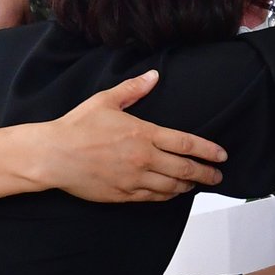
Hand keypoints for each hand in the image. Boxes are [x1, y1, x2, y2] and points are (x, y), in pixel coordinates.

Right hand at [36, 71, 227, 201]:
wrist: (53, 156)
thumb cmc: (78, 126)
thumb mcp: (106, 100)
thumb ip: (133, 89)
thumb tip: (154, 75)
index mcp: (144, 134)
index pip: (186, 144)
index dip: (208, 151)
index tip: (221, 155)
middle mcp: (143, 158)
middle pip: (185, 169)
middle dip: (206, 173)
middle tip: (217, 175)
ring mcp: (134, 179)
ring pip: (171, 187)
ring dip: (188, 186)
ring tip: (197, 184)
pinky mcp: (122, 194)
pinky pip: (153, 198)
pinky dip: (167, 196)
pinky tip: (173, 193)